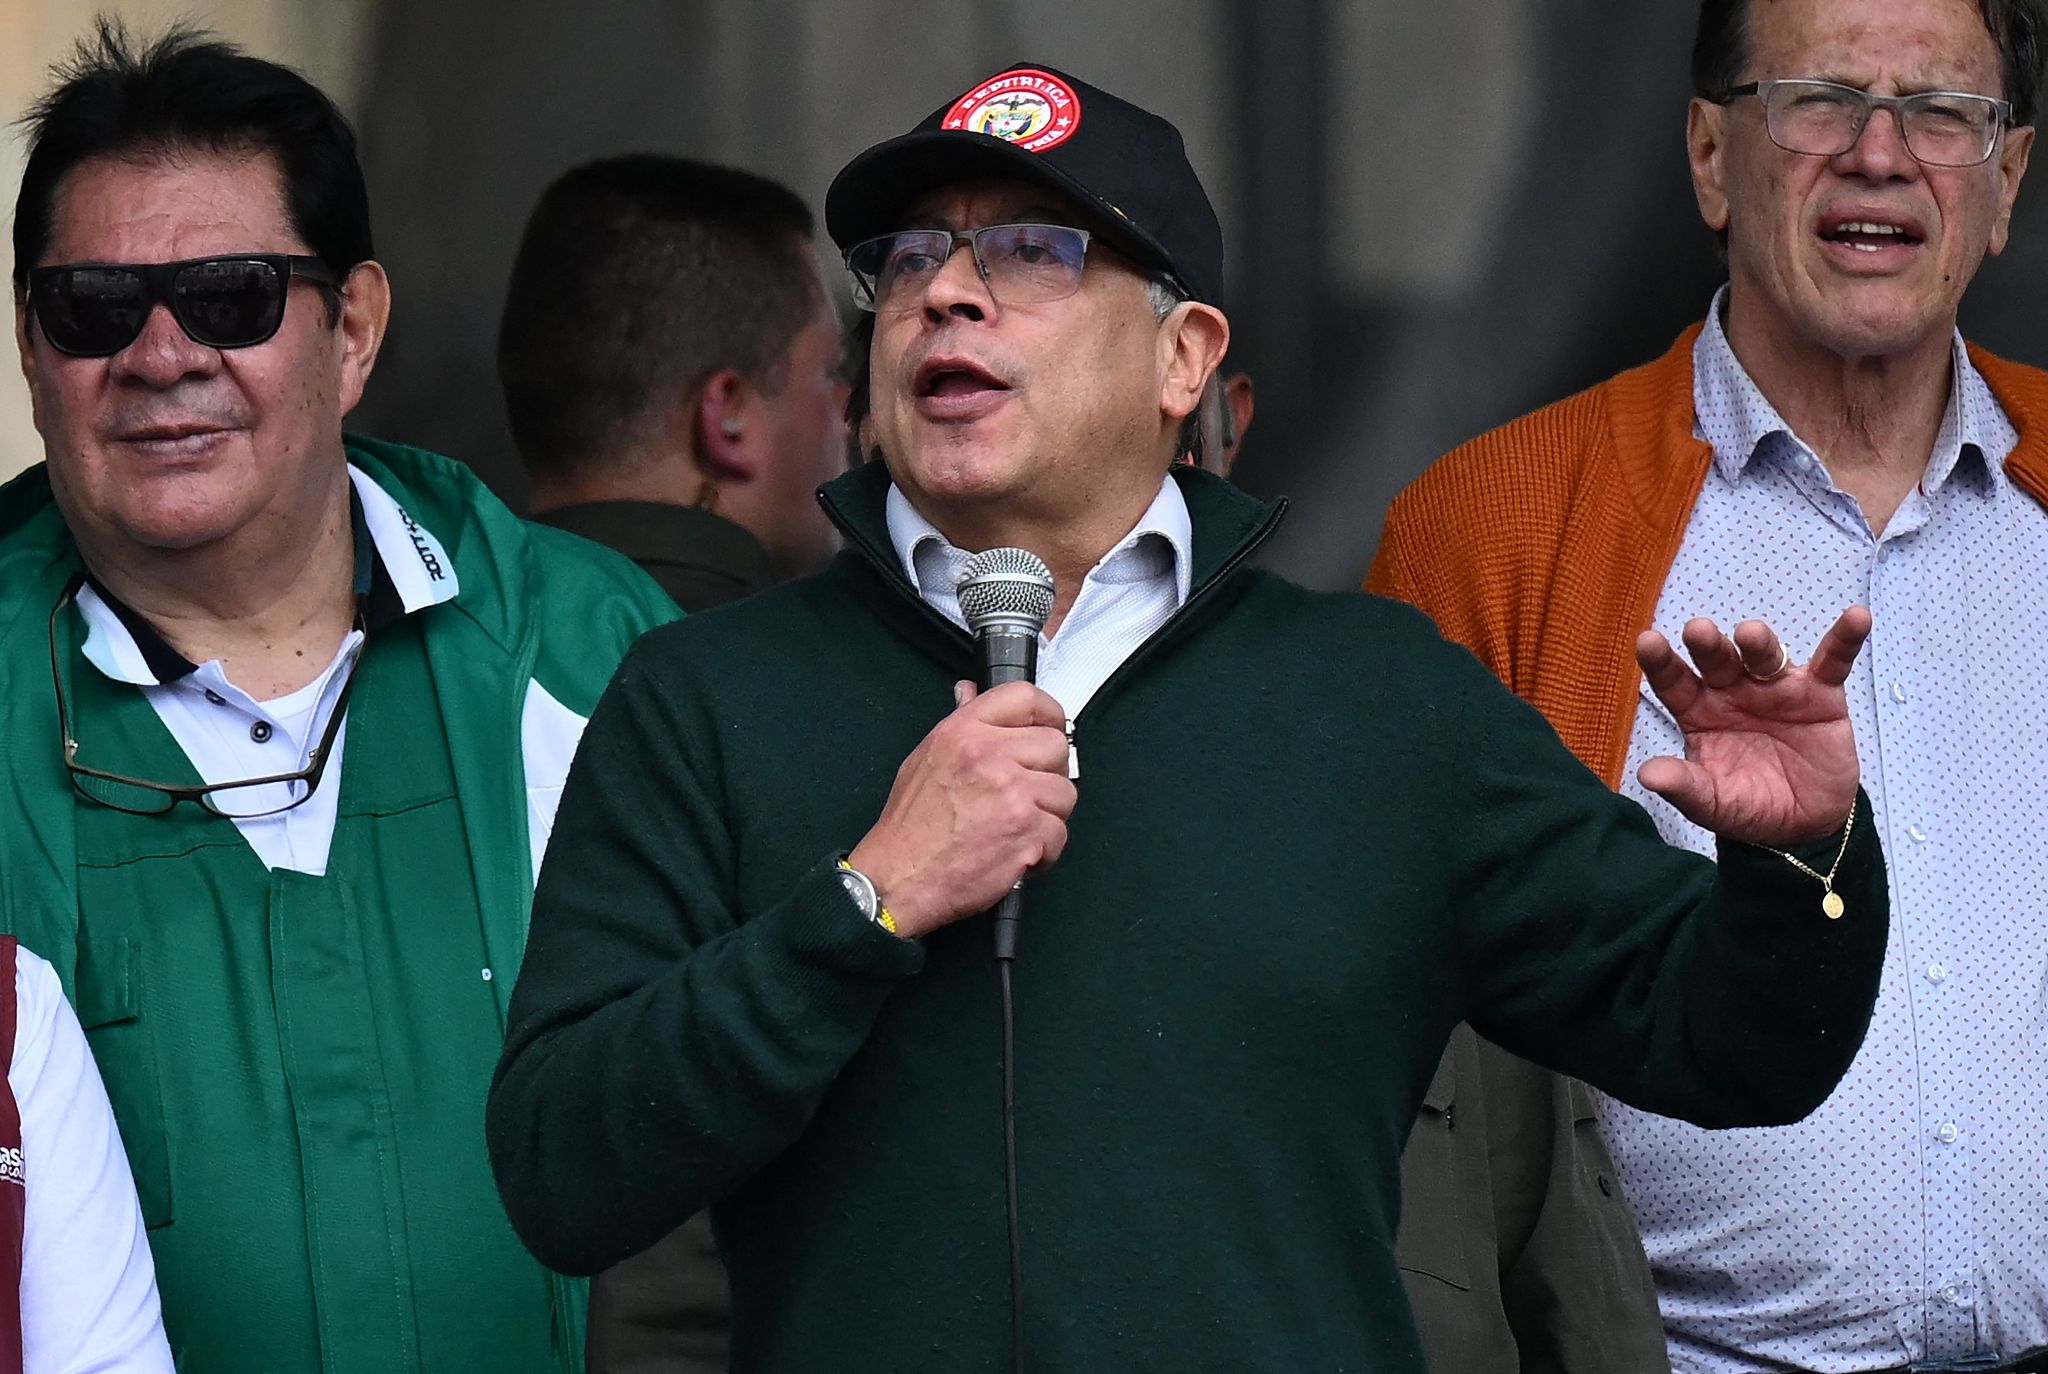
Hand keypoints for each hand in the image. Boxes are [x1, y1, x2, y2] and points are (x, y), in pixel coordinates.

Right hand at [847, 680, 1075, 937]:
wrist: (898, 878)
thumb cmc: (910, 825)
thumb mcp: (925, 759)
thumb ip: (960, 725)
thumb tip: (969, 692)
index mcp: (964, 732)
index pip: (1025, 697)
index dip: (1046, 714)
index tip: (1048, 730)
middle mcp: (990, 756)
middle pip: (1056, 746)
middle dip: (1049, 772)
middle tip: (1028, 793)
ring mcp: (1012, 794)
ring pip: (1065, 793)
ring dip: (1048, 814)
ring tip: (1017, 828)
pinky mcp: (1027, 833)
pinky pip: (1060, 833)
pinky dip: (1044, 850)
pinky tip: (1017, 853)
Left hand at [1635, 607, 1869, 846]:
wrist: (1802, 824)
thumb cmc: (1746, 805)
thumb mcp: (1711, 802)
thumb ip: (1684, 786)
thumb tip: (1646, 776)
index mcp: (1698, 710)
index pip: (1674, 682)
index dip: (1661, 662)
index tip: (1647, 641)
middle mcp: (1732, 690)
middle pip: (1717, 660)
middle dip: (1708, 645)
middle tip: (1698, 631)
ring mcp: (1776, 688)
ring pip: (1765, 656)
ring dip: (1759, 642)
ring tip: (1750, 634)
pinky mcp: (1821, 694)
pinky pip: (1834, 661)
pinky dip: (1845, 639)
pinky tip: (1857, 617)